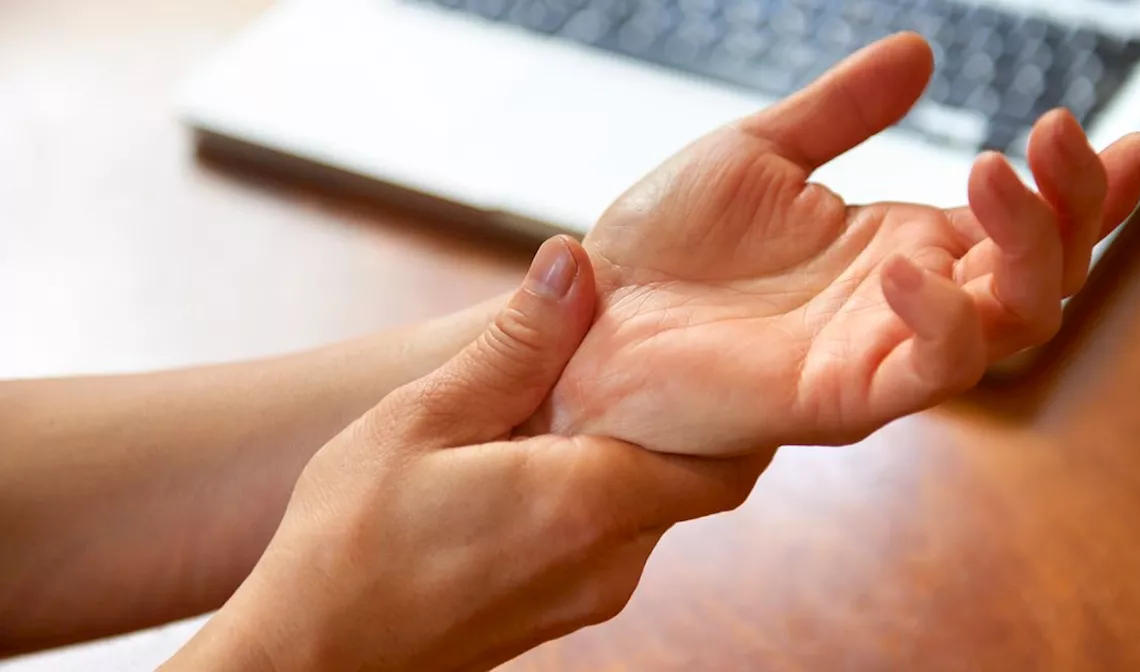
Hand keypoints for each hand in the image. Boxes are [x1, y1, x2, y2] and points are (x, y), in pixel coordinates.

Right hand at [164, 237, 768, 671]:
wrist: (308, 661)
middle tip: (641, 353)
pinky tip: (543, 457)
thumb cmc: (347, 544)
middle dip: (679, 416)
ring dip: (631, 452)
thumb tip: (574, 266)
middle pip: (694, 479)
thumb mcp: (422, 421)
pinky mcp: (561, 611)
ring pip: (650, 506)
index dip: (738, 404)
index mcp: (592, 502)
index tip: (718, 350)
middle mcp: (612, 560)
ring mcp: (589, 595)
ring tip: (580, 396)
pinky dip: (600, 490)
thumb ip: (514, 347)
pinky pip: (610, 537)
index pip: (729, 457)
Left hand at [530, 33, 1139, 455]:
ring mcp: (877, 353)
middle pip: (1044, 275)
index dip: (1087, 190)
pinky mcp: (837, 398)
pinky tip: (908, 265)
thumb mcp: (757, 153)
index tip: (1122, 138)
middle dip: (1074, 206)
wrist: (589, 315)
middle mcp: (904, 305)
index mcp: (898, 248)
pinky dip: (943, 322)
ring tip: (991, 172)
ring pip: (1011, 324)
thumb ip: (841, 112)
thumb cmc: (665, 248)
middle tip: (1057, 133)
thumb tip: (920, 54)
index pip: (1025, 227)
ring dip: (1030, 250)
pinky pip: (925, 372)